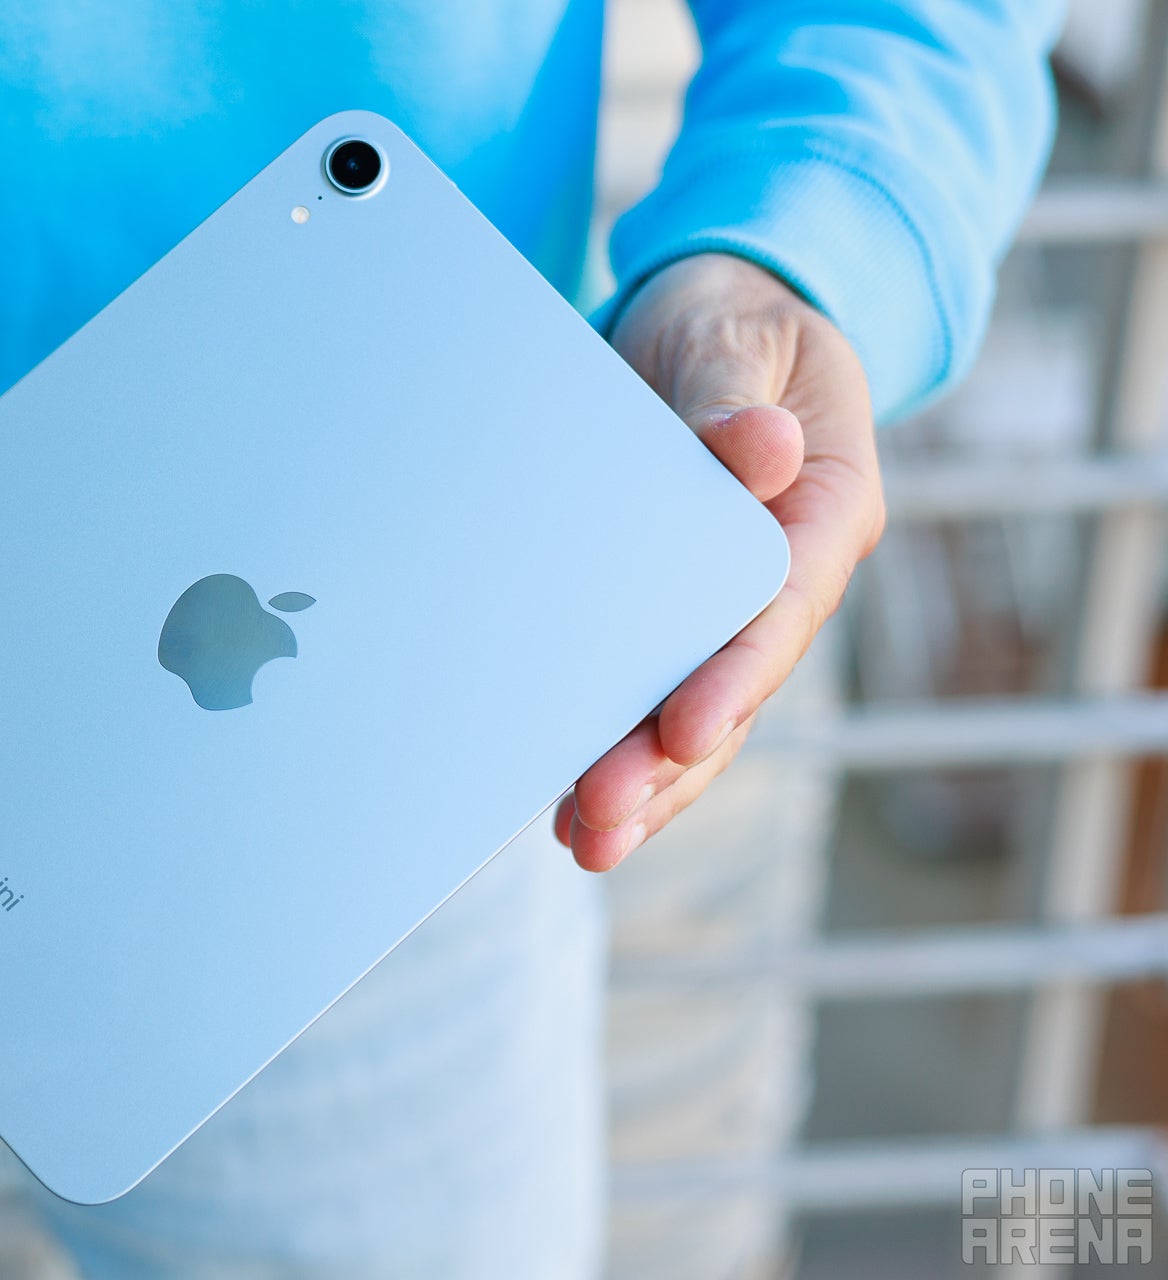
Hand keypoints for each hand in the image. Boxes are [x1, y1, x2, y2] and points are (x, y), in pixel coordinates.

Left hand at [555, 254, 884, 870]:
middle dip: (670, 762)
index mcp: (825, 504)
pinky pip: (658, 699)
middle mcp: (789, 573)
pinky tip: (571, 811)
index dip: (736, 672)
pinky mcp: (681, 617)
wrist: (710, 321)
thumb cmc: (729, 320)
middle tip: (601, 817)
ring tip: (587, 843)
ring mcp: (736, 606)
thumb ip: (739, 395)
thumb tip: (761, 450)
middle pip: (738, 685)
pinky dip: (619, 756)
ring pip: (700, 716)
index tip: (683, 729)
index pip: (784, 603)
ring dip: (644, 786)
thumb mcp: (737, 333)